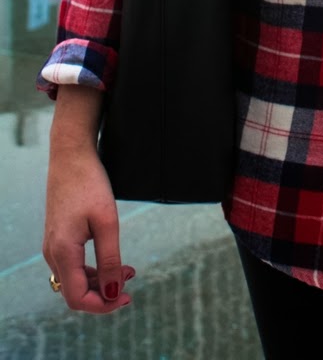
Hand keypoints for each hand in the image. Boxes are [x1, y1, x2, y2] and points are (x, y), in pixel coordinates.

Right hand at [43, 88, 133, 313]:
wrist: (71, 155)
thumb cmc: (90, 184)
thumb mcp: (107, 222)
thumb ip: (110, 260)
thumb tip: (114, 293)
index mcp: (62, 252)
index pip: (78, 299)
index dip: (103, 305)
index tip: (128, 298)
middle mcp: (52, 254)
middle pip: (75, 292)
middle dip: (104, 293)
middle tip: (132, 282)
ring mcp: (53, 246)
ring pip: (74, 280)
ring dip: (100, 281)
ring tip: (129, 270)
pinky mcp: (58, 237)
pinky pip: (73, 265)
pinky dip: (92, 268)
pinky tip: (112, 260)